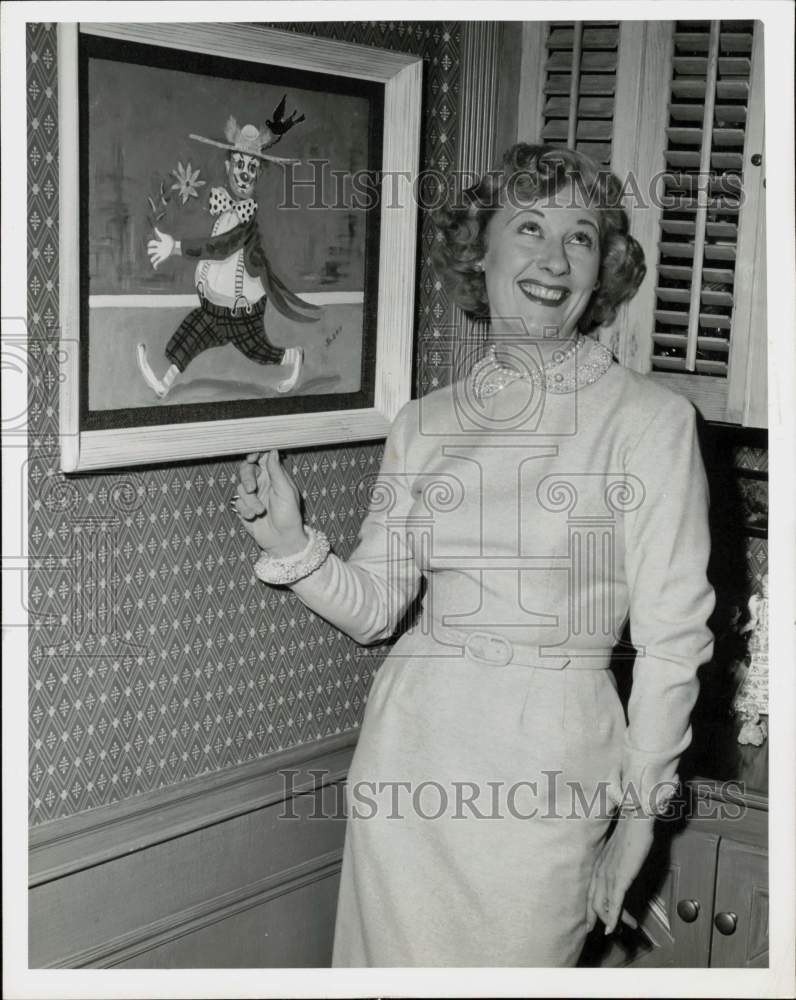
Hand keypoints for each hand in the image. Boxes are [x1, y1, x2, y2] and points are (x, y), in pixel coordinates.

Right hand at [147, 228, 174, 269]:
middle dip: (149, 251)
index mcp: (158, 244)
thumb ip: (159, 233)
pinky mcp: (163, 258)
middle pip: (151, 251)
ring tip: (152, 260)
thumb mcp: (164, 236)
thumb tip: (155, 228)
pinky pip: (158, 262)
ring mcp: (160, 254)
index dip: (150, 243)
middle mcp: (159, 249)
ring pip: (154, 257)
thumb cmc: (171, 241)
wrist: (175, 247)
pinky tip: (155, 268)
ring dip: (152, 259)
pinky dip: (156, 266)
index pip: (152, 243)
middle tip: (151, 251)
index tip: (151, 243)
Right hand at [234, 450, 305, 556]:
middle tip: (251, 489)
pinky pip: (238, 503)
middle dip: (247, 478)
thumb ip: (277, 471)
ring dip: (250, 501)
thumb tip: (272, 451)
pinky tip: (254, 517)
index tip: (252, 457)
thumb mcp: (286, 492)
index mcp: (274, 476)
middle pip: (247, 470)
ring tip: (260, 511)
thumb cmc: (289, 515)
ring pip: (241, 488)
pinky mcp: (244, 507)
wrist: (282, 539)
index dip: (255, 454)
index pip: (262, 458)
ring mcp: (252, 495)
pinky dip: (245, 510)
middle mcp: (262, 483)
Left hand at [586, 813, 654, 934]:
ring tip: (622, 930)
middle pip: (593, 902)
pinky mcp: (620, 878)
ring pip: (604, 905)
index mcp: (598, 865)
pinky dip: (613, 918)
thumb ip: (617, 863)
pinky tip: (613, 928)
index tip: (592, 920)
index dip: (590, 908)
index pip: (590, 892)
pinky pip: (614, 902)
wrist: (634, 821)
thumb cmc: (630, 833)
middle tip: (604, 932)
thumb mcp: (619, 852)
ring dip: (613, 921)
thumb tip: (621, 871)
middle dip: (598, 919)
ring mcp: (608, 875)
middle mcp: (599, 871)